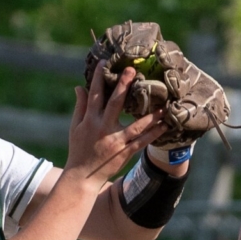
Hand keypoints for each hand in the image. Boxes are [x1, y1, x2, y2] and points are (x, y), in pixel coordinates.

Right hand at [66, 65, 167, 187]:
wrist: (82, 176)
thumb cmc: (79, 149)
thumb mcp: (76, 127)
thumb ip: (80, 106)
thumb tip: (79, 86)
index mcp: (90, 120)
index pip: (94, 95)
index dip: (98, 78)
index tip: (104, 63)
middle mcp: (103, 128)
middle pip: (115, 104)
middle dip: (123, 86)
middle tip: (133, 71)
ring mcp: (115, 141)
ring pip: (135, 125)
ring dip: (150, 115)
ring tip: (163, 104)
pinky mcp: (125, 153)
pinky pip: (142, 142)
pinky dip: (153, 134)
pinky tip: (164, 126)